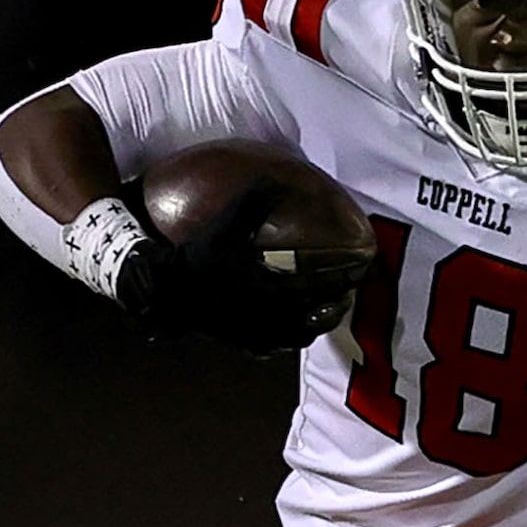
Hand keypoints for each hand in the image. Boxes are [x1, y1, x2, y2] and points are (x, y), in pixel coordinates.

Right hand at [134, 185, 365, 356]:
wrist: (166, 293)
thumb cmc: (199, 259)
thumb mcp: (228, 225)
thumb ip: (255, 202)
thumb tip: (275, 178)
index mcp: (277, 291)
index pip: (323, 286)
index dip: (344, 278)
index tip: (360, 270)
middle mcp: (274, 318)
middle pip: (319, 317)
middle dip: (337, 304)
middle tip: (348, 293)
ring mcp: (260, 336)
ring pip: (301, 337)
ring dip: (317, 324)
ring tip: (324, 313)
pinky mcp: (244, 345)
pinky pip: (276, 347)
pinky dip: (288, 339)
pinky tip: (287, 332)